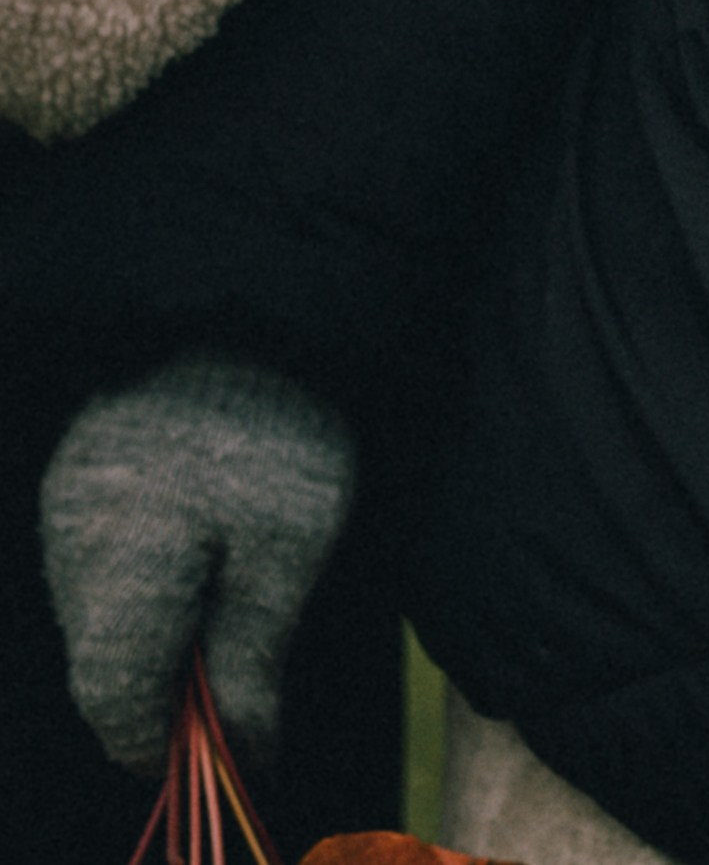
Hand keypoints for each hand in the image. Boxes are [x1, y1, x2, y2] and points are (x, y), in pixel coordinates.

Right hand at [40, 355, 353, 772]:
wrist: (261, 305)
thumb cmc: (283, 429)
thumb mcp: (291, 548)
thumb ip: (253, 655)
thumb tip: (245, 752)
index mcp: (120, 562)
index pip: (113, 694)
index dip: (160, 742)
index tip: (218, 753)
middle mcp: (73, 536)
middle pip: (99, 658)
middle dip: (162, 688)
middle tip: (237, 685)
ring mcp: (67, 499)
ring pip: (96, 612)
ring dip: (153, 633)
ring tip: (230, 608)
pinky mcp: (79, 468)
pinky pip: (96, 558)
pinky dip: (142, 581)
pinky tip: (201, 555)